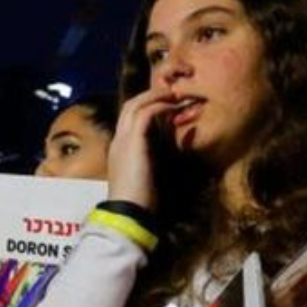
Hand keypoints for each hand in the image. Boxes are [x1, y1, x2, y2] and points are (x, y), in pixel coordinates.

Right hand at [106, 87, 181, 210]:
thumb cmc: (144, 201)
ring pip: (134, 104)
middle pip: (130, 106)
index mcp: (122, 150)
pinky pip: (145, 112)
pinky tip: (174, 105)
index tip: (171, 107)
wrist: (130, 213)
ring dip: (156, 96)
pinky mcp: (132, 142)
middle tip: (173, 93)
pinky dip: (159, 105)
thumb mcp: (156, 175)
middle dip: (151, 95)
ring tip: (175, 93)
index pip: (131, 120)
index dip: (150, 109)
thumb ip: (165, 158)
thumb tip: (186, 139)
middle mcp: (119, 141)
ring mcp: (123, 139)